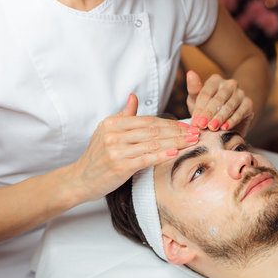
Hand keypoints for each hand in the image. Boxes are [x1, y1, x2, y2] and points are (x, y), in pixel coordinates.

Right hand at [67, 94, 199, 201]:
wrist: (81, 180)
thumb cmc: (98, 156)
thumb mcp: (107, 131)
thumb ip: (124, 115)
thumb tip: (134, 97)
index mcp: (112, 123)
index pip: (148, 121)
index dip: (170, 123)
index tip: (187, 125)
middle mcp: (113, 134)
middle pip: (153, 131)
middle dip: (178, 132)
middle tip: (196, 132)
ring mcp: (116, 150)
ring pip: (152, 144)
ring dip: (176, 143)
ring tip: (192, 142)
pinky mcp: (119, 166)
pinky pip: (145, 159)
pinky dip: (161, 155)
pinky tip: (175, 153)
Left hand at [186, 71, 253, 135]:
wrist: (228, 119)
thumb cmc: (208, 108)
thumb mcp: (196, 100)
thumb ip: (193, 88)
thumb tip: (190, 73)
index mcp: (215, 80)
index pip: (206, 93)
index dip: (200, 108)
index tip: (194, 121)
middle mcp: (229, 84)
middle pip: (218, 99)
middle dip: (209, 113)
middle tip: (202, 125)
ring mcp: (240, 93)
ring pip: (229, 106)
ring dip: (220, 118)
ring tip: (212, 128)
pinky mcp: (248, 104)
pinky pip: (240, 112)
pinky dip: (232, 121)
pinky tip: (225, 128)